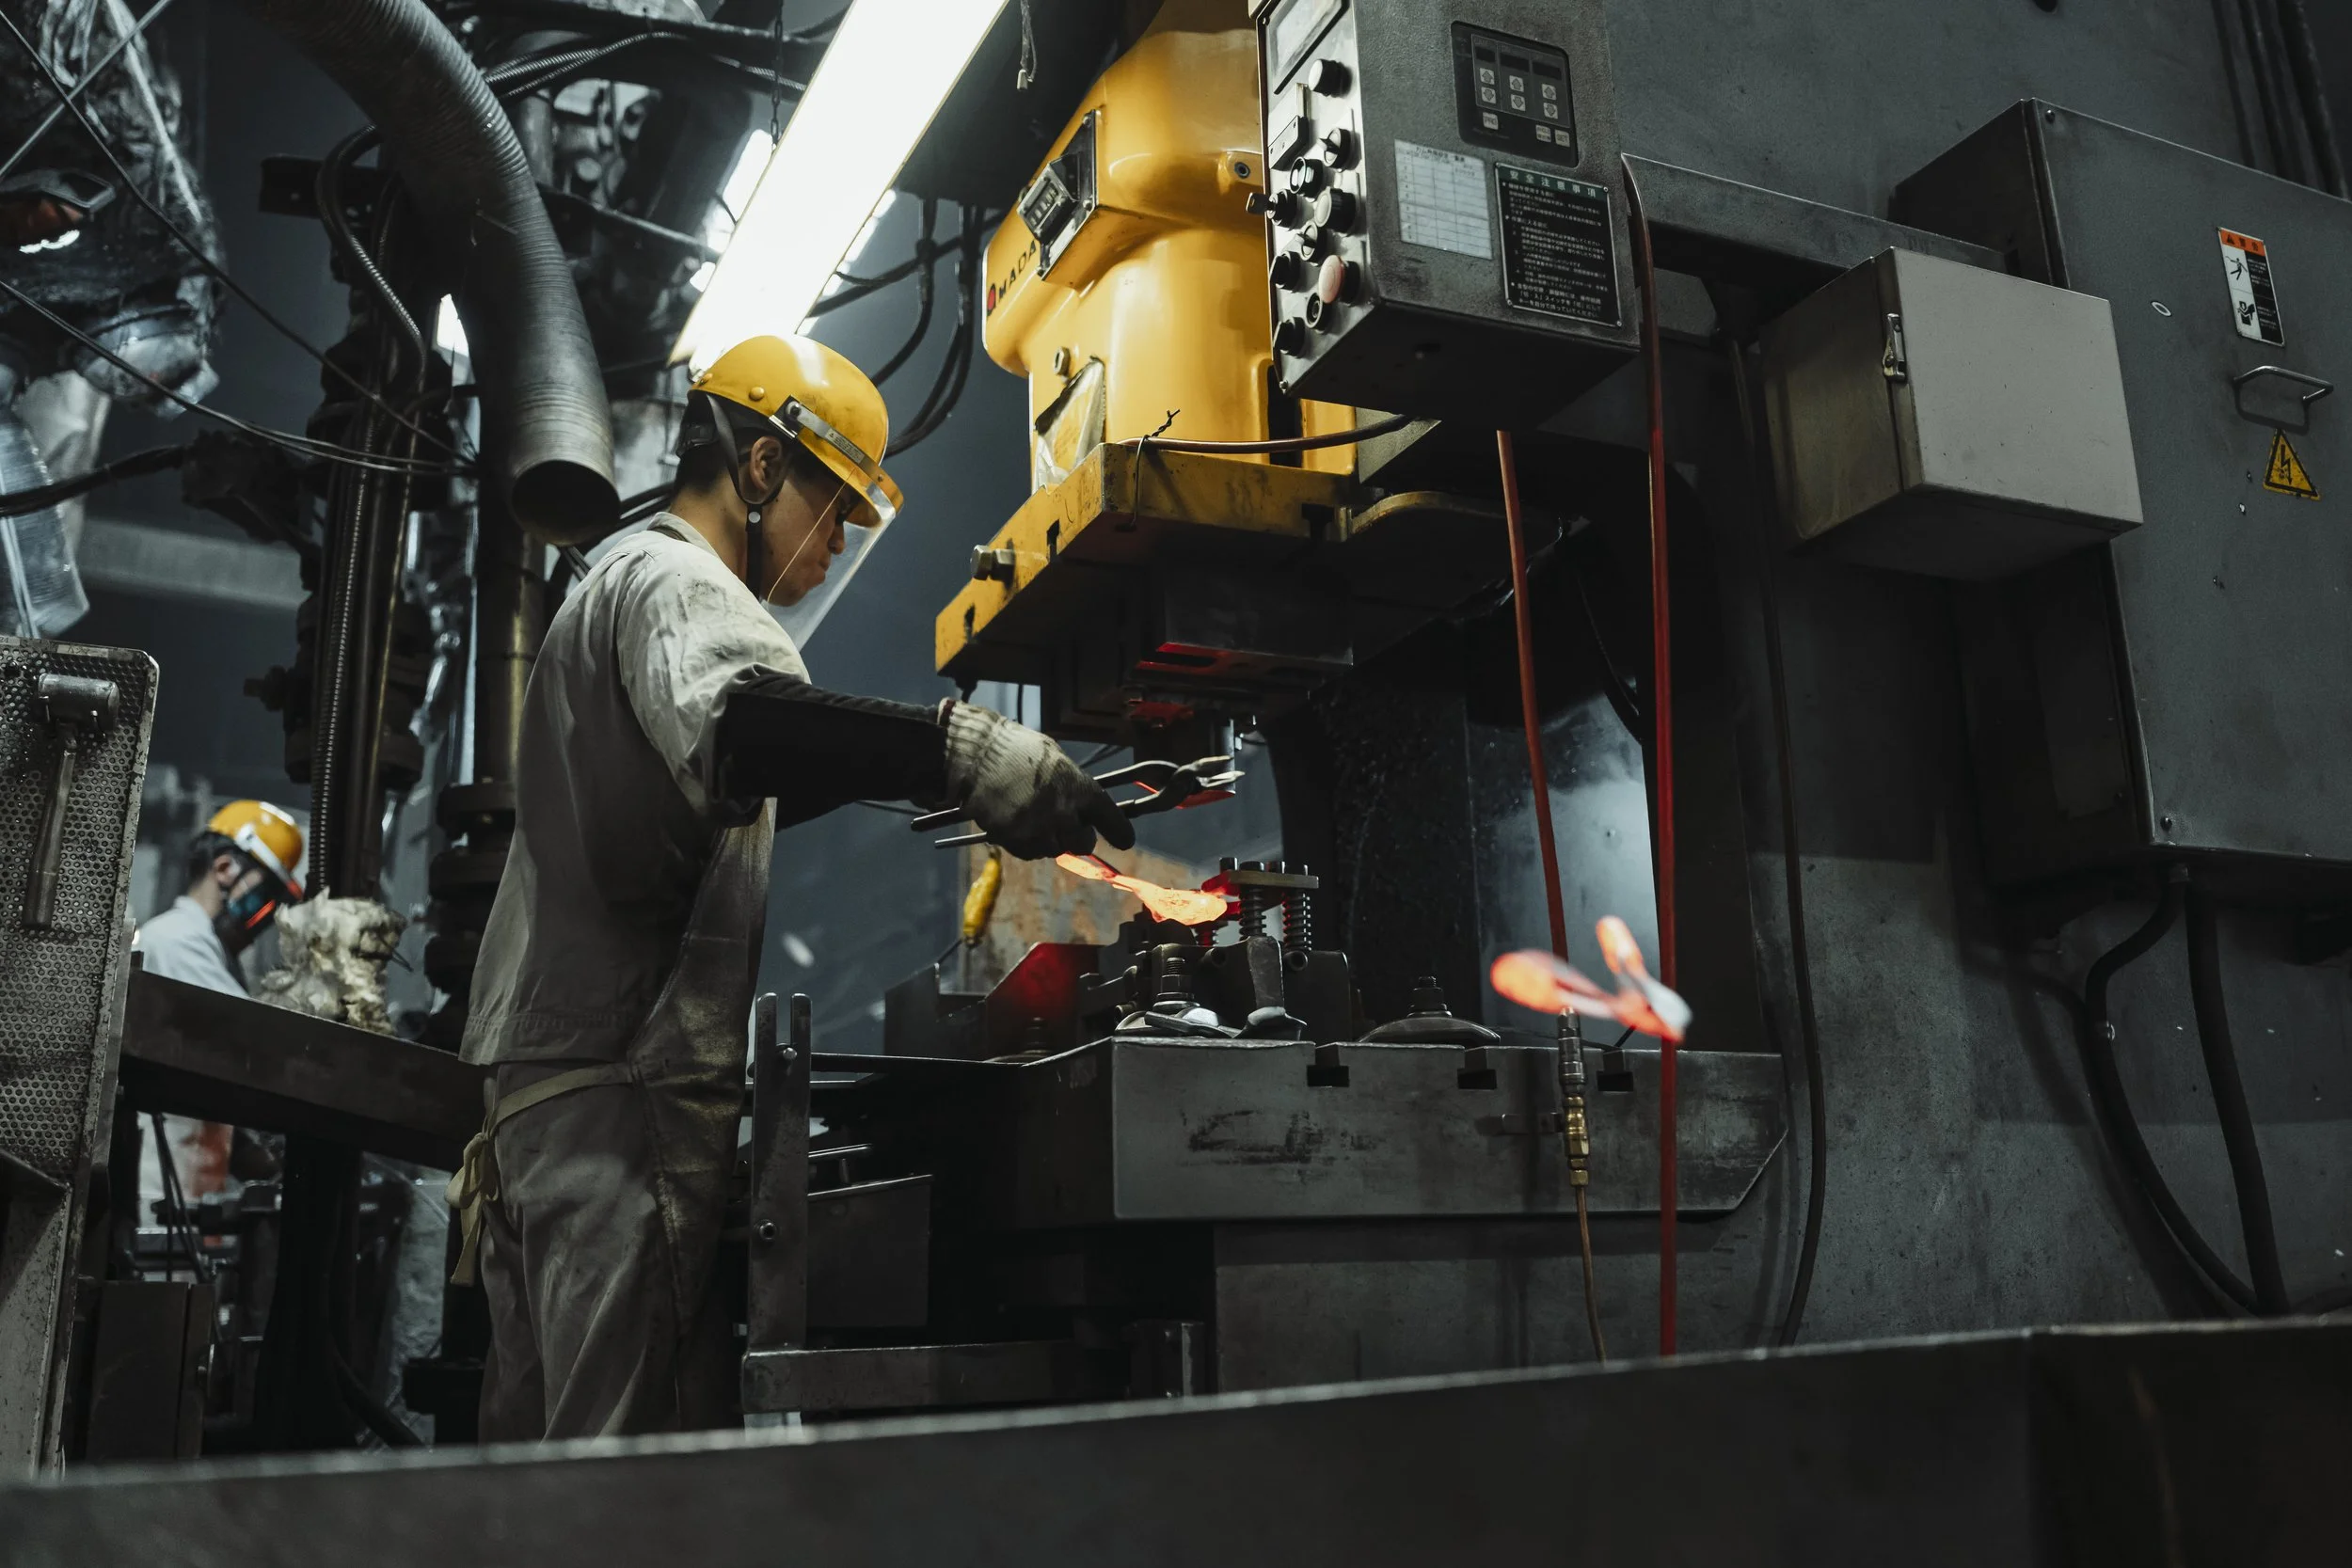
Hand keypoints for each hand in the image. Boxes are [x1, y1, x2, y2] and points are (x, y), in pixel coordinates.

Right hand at [942, 705, 1134, 859]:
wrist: (975, 755)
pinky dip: (1027, 843)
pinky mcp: (1015, 841)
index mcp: (1080, 788)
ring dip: (1049, 839)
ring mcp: (1039, 830)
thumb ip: (1072, 784)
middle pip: (1084, 843)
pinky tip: (1017, 824)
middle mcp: (1065, 814)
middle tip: (1067, 825)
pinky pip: (1030, 853)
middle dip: (1079, 837)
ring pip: (1055, 849)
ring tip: (1033, 817)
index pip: (1111, 819)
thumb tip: (1080, 803)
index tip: (1124, 841)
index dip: (1119, 832)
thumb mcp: (1055, 759)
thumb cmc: (1015, 749)